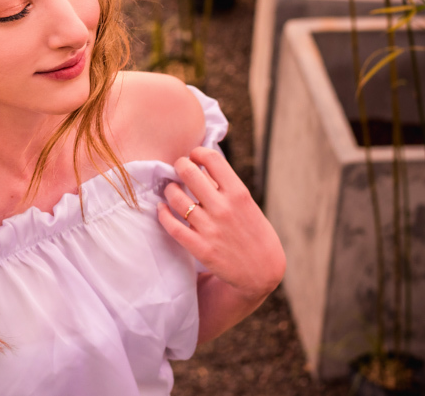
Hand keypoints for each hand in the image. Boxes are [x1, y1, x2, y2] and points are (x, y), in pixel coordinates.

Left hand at [156, 146, 285, 300]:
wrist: (262, 272)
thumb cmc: (254, 233)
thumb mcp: (248, 205)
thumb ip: (226, 186)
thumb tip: (201, 166)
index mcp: (239, 193)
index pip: (212, 158)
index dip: (197, 152)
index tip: (194, 156)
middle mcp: (223, 208)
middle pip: (188, 172)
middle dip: (179, 165)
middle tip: (179, 169)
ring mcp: (210, 228)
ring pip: (175, 197)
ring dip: (170, 189)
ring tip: (173, 189)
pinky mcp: (200, 247)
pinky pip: (171, 225)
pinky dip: (162, 213)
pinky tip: (162, 208)